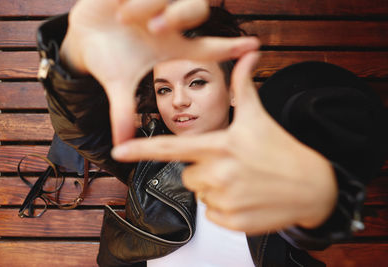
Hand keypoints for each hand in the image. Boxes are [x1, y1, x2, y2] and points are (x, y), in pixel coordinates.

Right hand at [60, 0, 259, 144]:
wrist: (85, 36)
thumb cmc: (108, 59)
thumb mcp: (118, 85)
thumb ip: (123, 112)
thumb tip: (119, 146)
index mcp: (171, 47)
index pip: (207, 47)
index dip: (229, 48)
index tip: (254, 46)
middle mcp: (169, 23)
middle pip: (197, 9)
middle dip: (179, 16)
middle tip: (153, 30)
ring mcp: (156, 2)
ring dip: (152, 5)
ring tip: (125, 17)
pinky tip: (119, 6)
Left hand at [111, 52, 337, 234]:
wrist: (313, 187)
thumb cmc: (283, 149)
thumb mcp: (259, 117)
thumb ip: (245, 86)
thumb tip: (248, 55)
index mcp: (221, 146)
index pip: (173, 148)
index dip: (142, 149)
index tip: (119, 151)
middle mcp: (220, 174)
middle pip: (187, 175)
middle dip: (202, 170)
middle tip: (231, 166)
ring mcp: (227, 200)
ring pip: (200, 195)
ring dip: (214, 189)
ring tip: (242, 181)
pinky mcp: (233, 222)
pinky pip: (212, 215)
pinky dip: (225, 208)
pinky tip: (246, 197)